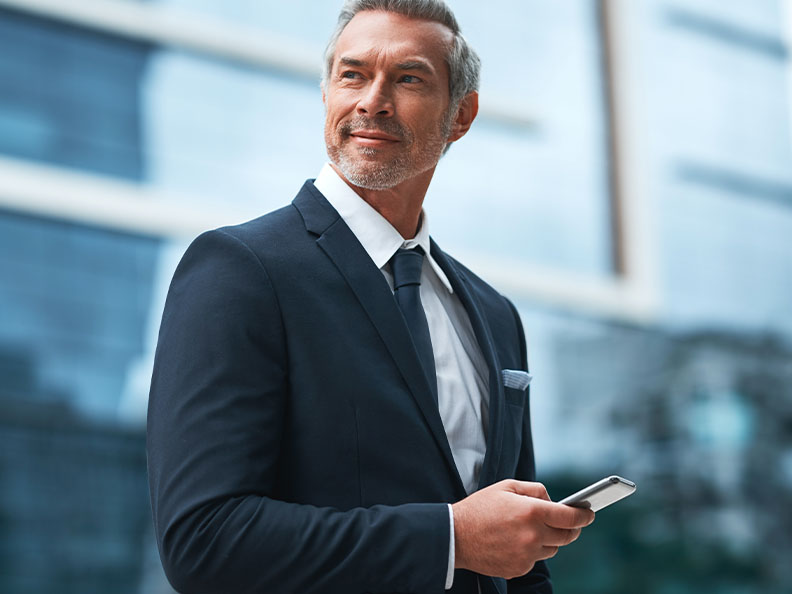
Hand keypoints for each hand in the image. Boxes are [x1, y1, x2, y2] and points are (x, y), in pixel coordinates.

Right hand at [451, 480, 594, 578]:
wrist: (455, 536)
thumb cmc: (480, 508)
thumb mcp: (506, 486)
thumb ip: (535, 489)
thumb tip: (553, 499)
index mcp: (531, 511)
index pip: (570, 516)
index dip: (584, 514)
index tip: (590, 512)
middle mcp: (532, 535)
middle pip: (568, 536)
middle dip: (573, 528)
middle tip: (572, 523)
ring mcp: (527, 555)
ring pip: (553, 549)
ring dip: (550, 539)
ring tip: (533, 529)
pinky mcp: (519, 568)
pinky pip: (535, 559)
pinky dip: (532, 550)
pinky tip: (516, 541)